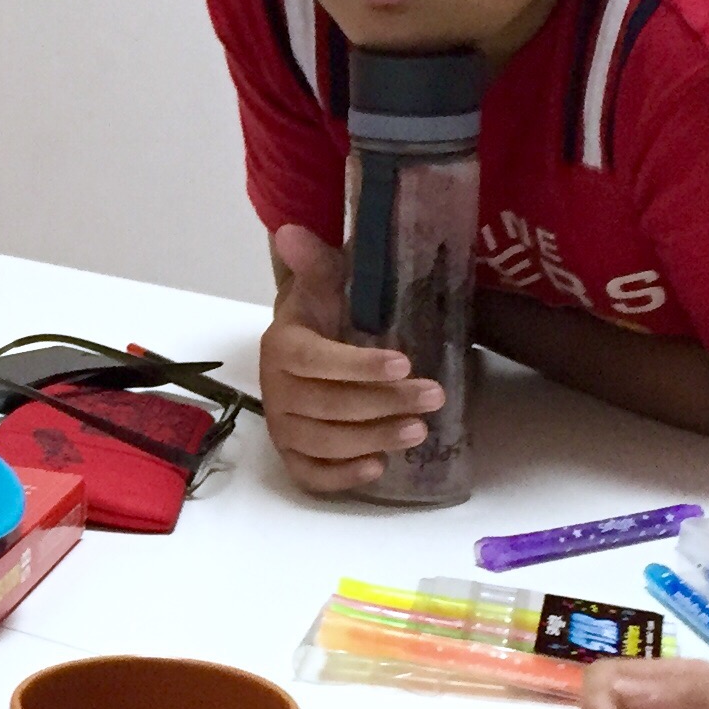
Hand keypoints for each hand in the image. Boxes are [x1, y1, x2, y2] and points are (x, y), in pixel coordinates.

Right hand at [261, 224, 444, 493]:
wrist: (306, 344)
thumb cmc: (324, 313)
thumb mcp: (324, 281)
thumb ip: (315, 261)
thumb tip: (291, 231)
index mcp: (282, 346)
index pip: (314, 361)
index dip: (356, 365)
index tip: (403, 362)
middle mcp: (275, 391)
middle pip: (326, 406)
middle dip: (383, 403)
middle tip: (433, 395)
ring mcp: (283, 427)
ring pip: (324, 442)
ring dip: (373, 438)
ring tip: (420, 429)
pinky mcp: (293, 456)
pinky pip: (311, 475)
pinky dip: (342, 476)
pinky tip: (378, 468)